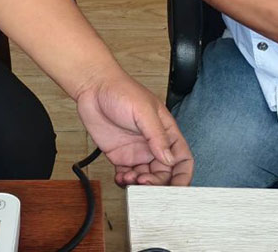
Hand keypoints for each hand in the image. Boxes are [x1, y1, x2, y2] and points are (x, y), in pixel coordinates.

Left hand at [74, 70, 192, 185]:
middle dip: (157, 184)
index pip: (182, 159)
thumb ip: (157, 136)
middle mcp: (153, 144)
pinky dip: (126, 182)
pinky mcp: (120, 156)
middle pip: (164, 173)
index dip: (183, 176)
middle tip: (145, 184)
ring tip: (130, 179)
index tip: (178, 189)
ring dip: (140, 185)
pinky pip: (127, 176)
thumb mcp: (143, 111)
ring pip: (146, 178)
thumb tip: (170, 159)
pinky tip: (121, 178)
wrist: (93, 88)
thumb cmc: (121, 90)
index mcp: (166, 132)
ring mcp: (137, 151)